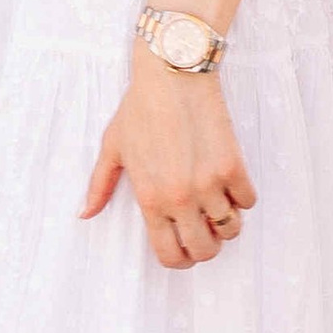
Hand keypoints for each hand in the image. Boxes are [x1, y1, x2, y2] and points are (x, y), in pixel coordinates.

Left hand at [83, 53, 258, 269]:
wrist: (173, 73)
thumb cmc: (139, 108)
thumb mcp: (113, 148)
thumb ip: (99, 186)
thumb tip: (85, 214)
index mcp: (150, 199)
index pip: (171, 255)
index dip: (180, 259)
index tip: (185, 247)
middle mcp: (180, 198)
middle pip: (206, 251)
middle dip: (207, 245)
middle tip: (204, 227)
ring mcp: (209, 184)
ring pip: (231, 230)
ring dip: (227, 221)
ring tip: (217, 202)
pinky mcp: (233, 166)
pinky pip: (248, 202)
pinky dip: (242, 196)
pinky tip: (228, 180)